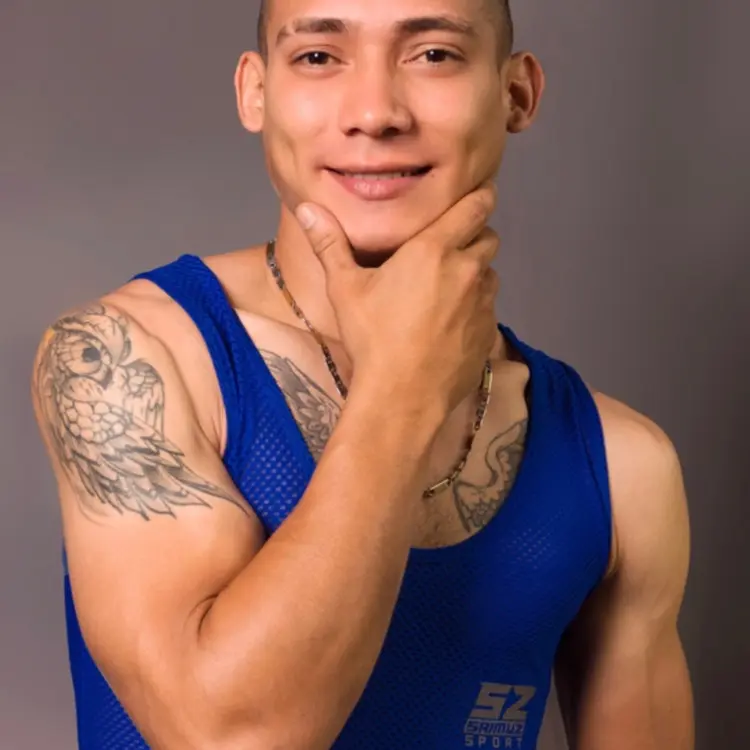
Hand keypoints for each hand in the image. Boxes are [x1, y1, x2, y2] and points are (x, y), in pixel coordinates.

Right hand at [296, 185, 499, 413]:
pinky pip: (489, 309)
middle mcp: (467, 270)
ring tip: (449, 289)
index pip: (475, 207)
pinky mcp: (488, 333)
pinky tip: (451, 323)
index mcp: (434, 250)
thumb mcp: (344, 289)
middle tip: (449, 249)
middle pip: (488, 237)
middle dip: (474, 237)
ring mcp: (483, 304)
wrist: (402, 397)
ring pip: (490, 274)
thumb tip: (308, 207)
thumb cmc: (372, 338)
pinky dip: (476, 308)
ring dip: (476, 274)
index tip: (479, 193)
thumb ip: (330, 244)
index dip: (480, 196)